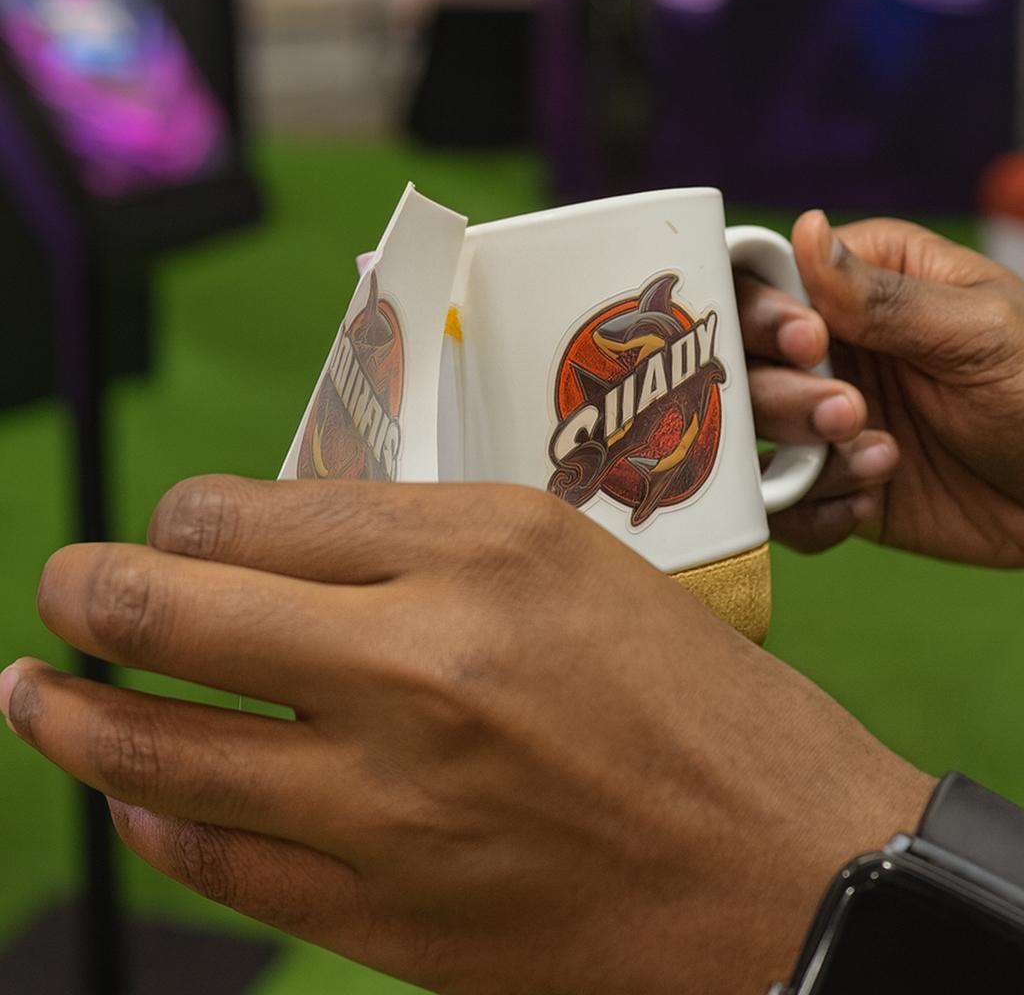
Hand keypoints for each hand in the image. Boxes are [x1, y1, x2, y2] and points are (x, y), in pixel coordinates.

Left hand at [2, 477, 931, 994]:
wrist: (785, 870)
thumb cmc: (699, 699)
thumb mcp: (574, 563)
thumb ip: (424, 544)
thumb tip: (286, 546)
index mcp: (480, 551)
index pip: (250, 513)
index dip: (185, 513)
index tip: (178, 524)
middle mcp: (418, 665)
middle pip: (172, 608)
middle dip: (88, 588)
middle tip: (63, 585)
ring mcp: (388, 802)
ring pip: (160, 750)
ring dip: (73, 713)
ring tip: (38, 691)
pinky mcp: (388, 912)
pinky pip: (217, 859)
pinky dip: (153, 817)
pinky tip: (133, 792)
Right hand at [741, 212, 1023, 566]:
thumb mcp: (979, 332)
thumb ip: (884, 296)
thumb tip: (806, 229)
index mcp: (861, 287)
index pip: (766, 279)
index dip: (760, 311)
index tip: (805, 342)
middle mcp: (829, 351)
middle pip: (740, 362)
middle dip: (783, 393)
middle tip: (848, 412)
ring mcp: (820, 422)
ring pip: (748, 435)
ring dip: (804, 452)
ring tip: (883, 458)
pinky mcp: (826, 485)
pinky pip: (777, 503)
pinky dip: (810, 511)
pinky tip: (868, 503)